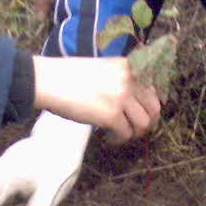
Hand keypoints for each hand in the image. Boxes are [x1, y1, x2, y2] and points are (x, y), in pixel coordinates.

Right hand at [32, 55, 160, 144]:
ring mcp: (122, 97)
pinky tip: (109, 138)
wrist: (50, 81)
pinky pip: (126, 134)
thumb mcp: (105, 69)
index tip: (147, 116)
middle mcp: (130, 80)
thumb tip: (137, 103)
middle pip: (154, 109)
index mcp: (129, 66)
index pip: (154, 89)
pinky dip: (118, 140)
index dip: (152, 106)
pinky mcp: (112, 115)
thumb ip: (123, 80)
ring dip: (133, 133)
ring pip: (143, 124)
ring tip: (119, 134)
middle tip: (135, 130)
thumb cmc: (71, 76)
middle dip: (148, 123)